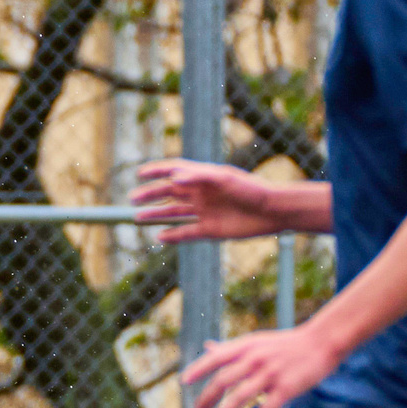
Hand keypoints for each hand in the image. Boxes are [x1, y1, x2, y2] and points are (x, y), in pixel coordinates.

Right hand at [130, 161, 284, 242]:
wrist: (273, 211)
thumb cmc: (250, 189)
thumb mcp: (224, 178)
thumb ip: (197, 177)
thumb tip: (173, 179)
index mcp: (203, 177)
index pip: (174, 170)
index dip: (156, 171)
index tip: (139, 174)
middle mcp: (201, 193)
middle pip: (169, 192)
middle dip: (150, 194)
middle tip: (133, 198)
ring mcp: (204, 212)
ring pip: (174, 213)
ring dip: (156, 214)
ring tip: (137, 218)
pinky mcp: (210, 230)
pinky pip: (186, 232)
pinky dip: (172, 235)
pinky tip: (159, 236)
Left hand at [184, 323, 343, 407]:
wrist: (322, 342)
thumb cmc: (285, 345)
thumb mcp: (256, 342)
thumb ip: (232, 349)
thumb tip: (207, 347)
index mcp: (245, 347)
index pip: (215, 358)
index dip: (198, 369)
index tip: (184, 383)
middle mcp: (255, 359)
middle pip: (222, 381)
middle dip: (206, 400)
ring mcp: (270, 374)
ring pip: (239, 398)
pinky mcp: (287, 388)